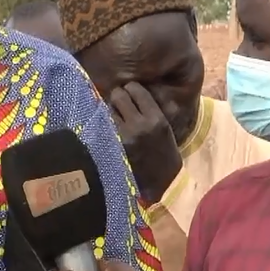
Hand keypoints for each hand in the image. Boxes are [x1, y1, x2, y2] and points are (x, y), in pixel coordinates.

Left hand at [107, 82, 182, 203]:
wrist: (163, 182)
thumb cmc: (165, 153)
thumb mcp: (164, 128)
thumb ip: (149, 109)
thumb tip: (129, 90)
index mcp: (155, 119)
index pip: (136, 89)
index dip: (131, 88)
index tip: (130, 91)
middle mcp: (138, 125)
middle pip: (118, 95)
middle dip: (118, 96)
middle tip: (120, 101)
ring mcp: (122, 136)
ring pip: (107, 109)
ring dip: (110, 110)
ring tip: (116, 116)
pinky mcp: (112, 146)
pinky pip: (104, 125)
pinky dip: (106, 123)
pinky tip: (110, 126)